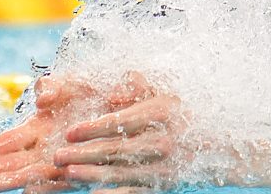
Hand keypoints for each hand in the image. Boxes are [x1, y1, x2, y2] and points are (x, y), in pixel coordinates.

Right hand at [0, 75, 99, 192]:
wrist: (124, 99)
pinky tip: (30, 192)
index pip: (12, 139)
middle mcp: (46, 145)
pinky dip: (47, 187)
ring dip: (15, 178)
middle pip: (17, 159)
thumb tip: (43, 100)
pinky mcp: (81, 166)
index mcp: (40, 124)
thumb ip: (51, 86)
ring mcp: (62, 157)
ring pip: (34, 171)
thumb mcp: (70, 81)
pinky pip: (62, 180)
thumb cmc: (94, 87)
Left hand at [52, 72, 187, 190]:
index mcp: (160, 114)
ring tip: (68, 173)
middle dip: (83, 153)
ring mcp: (161, 165)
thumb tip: (112, 95)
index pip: (119, 122)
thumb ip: (137, 86)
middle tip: (58, 155)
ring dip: (91, 174)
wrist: (213, 143)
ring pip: (120, 171)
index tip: (70, 131)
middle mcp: (161, 141)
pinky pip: (132, 191)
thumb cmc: (181, 113)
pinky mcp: (160, 184)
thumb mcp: (165, 91)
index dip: (92, 128)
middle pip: (115, 149)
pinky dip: (112, 193)